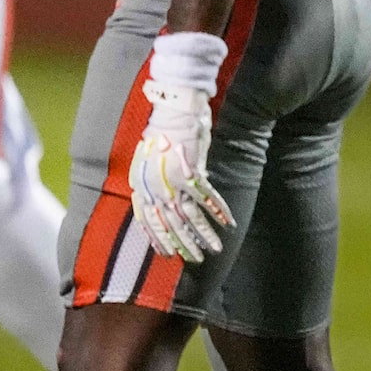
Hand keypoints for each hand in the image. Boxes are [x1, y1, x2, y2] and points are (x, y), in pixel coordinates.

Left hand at [130, 78, 234, 259]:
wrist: (173, 110)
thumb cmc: (161, 131)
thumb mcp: (148, 160)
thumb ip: (154, 181)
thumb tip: (165, 198)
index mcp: (141, 186)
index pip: (148, 223)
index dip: (159, 241)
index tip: (169, 256)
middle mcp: (155, 189)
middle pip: (171, 225)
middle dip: (185, 244)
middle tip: (197, 260)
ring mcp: (173, 182)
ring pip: (190, 217)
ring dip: (204, 235)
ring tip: (215, 250)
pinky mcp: (193, 172)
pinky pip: (208, 198)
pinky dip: (219, 211)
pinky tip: (230, 224)